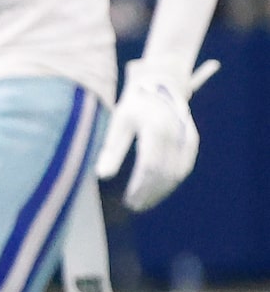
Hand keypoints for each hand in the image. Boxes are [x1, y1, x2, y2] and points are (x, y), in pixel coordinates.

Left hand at [95, 57, 217, 211]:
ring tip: (143, 203)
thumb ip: (111, 150)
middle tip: (134, 206)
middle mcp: (174, 134)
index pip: (149, 165)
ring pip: (176, 173)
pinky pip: (183, 167)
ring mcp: (186, 138)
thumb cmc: (134, 105)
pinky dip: (170, 182)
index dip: (140, 186)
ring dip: (161, 191)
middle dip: (149, 192)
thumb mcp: (118, 123)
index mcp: (155, 128)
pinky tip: (156, 192)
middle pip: (164, 173)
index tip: (128, 199)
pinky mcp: (191, 141)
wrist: (161, 85)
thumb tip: (101, 175)